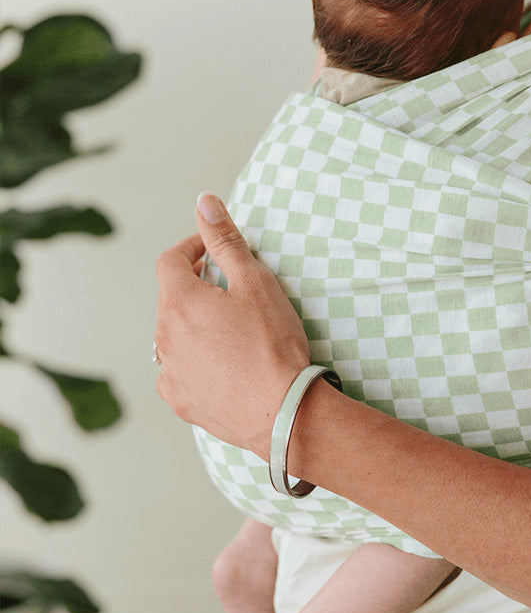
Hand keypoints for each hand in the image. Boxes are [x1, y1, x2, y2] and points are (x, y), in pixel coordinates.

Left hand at [154, 193, 310, 458]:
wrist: (284, 411)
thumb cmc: (273, 344)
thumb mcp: (255, 281)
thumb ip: (225, 239)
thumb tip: (204, 201)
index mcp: (179, 301)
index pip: (170, 260)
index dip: (192, 248)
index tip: (212, 250)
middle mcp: (164, 336)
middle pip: (170, 299)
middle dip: (194, 287)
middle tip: (227, 288)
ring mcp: (170, 372)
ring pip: (172, 337)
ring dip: (192, 326)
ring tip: (228, 331)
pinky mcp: (181, 401)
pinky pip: (179, 373)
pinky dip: (194, 363)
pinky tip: (223, 366)